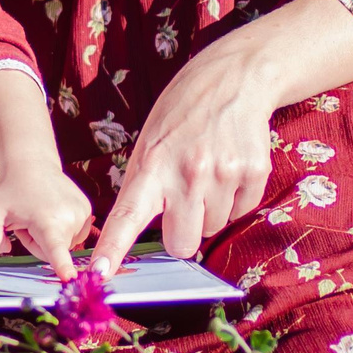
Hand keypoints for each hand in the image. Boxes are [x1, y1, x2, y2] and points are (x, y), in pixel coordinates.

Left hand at [0, 162, 93, 278]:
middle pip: (50, 254)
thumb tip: (3, 251)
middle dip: (36, 243)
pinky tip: (50, 212)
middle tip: (26, 221)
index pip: (56, 249)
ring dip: (48, 236)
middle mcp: (71, 218)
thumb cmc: (9, 190)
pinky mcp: (88, 211)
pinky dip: (59, 229)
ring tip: (38, 213)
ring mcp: (83, 214)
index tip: (71, 279)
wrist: (31, 164)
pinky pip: (71, 236)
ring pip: (62, 245)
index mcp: (47, 220)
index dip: (63, 266)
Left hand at [89, 43, 277, 271]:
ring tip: (208, 172)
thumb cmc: (183, 114)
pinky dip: (234, 198)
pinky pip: (240, 212)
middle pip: (182, 244)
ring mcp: (224, 174)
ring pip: (212, 229)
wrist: (234, 79)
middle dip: (181, 234)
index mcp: (153, 165)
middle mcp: (188, 173)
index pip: (127, 215)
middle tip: (183, 203)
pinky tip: (229, 167)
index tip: (98, 273)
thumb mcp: (149, 142)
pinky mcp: (254, 174)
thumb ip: (141, 186)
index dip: (113, 248)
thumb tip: (129, 233)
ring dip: (209, 211)